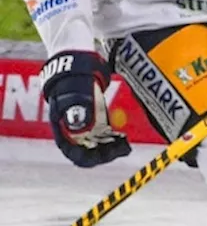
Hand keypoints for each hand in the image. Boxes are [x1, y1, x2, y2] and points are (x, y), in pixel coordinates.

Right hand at [40, 51, 130, 167]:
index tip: (103, 156)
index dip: (87, 158)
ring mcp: (85, 127)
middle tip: (121, 149)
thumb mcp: (74, 94)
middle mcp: (73, 132)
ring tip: (125, 144)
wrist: (78, 67)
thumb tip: (82, 127)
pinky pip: (105, 136)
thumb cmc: (73, 80)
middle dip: (104, 154)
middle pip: (87, 152)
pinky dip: (114, 140)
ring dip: (111, 149)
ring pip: (98, 146)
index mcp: (62, 129)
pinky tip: (124, 138)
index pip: (73, 153)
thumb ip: (78, 110)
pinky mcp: (96, 120)